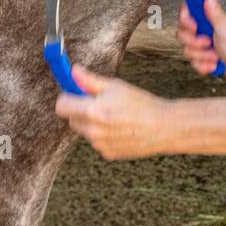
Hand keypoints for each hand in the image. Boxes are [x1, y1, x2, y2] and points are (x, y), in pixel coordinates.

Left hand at [55, 64, 170, 159]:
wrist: (164, 127)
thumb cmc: (142, 104)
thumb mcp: (116, 86)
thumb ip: (90, 80)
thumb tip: (74, 72)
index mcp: (93, 111)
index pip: (61, 106)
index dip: (68, 97)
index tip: (75, 93)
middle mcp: (93, 131)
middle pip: (71, 119)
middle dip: (80, 110)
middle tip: (100, 102)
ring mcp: (100, 144)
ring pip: (85, 130)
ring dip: (92, 123)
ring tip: (115, 116)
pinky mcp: (108, 153)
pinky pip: (97, 141)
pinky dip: (104, 134)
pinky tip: (120, 128)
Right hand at [177, 0, 225, 77]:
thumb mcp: (225, 27)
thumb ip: (214, 13)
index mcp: (205, 19)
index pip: (185, 12)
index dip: (185, 19)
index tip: (195, 26)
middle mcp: (199, 30)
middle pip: (181, 34)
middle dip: (195, 42)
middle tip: (208, 42)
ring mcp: (198, 44)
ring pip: (187, 50)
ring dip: (203, 55)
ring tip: (216, 54)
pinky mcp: (199, 57)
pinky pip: (193, 63)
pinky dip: (204, 65)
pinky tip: (214, 63)